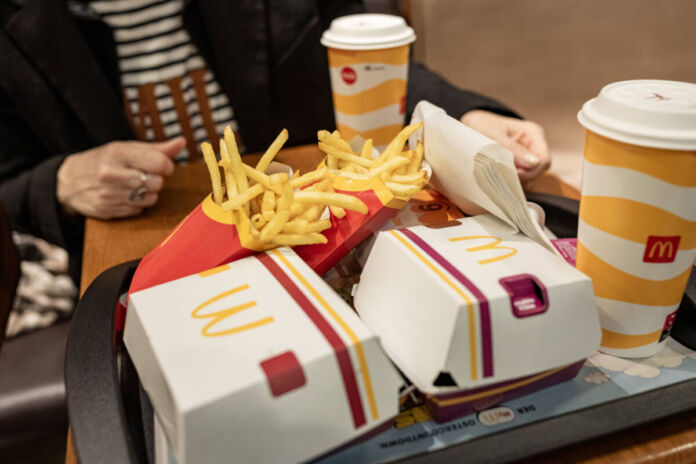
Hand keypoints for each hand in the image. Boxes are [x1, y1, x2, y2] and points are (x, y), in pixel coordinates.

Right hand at [56, 137, 184, 218]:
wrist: (68, 181)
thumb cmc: (103, 161)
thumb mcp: (126, 148)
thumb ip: (157, 148)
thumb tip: (182, 142)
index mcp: (117, 153)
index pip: (159, 162)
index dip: (166, 166)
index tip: (161, 165)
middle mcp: (111, 173)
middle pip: (156, 183)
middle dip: (155, 180)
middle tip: (144, 175)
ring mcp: (108, 194)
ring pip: (150, 198)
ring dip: (148, 193)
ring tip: (134, 185)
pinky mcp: (107, 210)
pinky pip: (138, 210)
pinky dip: (137, 204)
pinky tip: (125, 196)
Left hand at [461, 110, 549, 187]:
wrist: (470, 125)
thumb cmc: (483, 125)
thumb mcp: (495, 135)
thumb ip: (512, 149)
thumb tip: (533, 163)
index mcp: (533, 134)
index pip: (543, 161)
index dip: (530, 172)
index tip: (511, 174)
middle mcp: (533, 147)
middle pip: (537, 172)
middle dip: (520, 177)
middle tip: (500, 175)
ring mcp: (526, 158)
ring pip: (528, 179)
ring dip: (513, 181)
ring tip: (495, 174)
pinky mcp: (517, 167)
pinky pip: (518, 181)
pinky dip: (508, 182)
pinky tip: (495, 177)